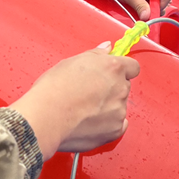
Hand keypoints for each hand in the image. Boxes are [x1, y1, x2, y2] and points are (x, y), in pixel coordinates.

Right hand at [11, 45, 141, 154]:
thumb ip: (95, 55)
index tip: (112, 73)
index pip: (132, 66)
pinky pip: (118, 126)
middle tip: (89, 92)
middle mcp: (120, 88)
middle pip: (124, 86)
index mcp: (112, 68)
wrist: (46, 117)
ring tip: (84, 109)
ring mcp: (119, 110)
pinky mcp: (115, 130)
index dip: (121, 70)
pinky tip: (91, 122)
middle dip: (111, 88)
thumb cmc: (54, 89)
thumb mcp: (71, 62)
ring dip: (108, 107)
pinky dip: (108, 125)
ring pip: (120, 106)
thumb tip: (106, 48)